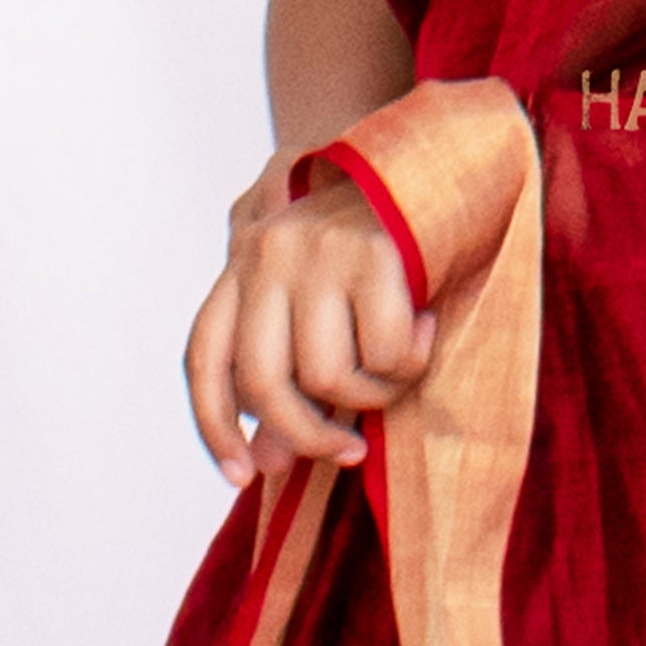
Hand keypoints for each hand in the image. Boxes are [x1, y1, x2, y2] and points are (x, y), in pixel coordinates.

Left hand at [186, 156, 438, 485]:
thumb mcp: (323, 311)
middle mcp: (268, 255)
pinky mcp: (372, 254)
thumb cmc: (377, 254)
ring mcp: (318, 253)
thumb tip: (271, 460)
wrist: (440, 169)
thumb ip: (291, 377)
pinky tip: (425, 330)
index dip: (214, 425)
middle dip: (305, 435)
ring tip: (399, 369)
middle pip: (261, 383)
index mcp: (243, 266)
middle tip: (347, 454)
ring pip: (325, 377)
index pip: (205, 358)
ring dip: (371, 398)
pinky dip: (411, 363)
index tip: (241, 476)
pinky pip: (385, 355)